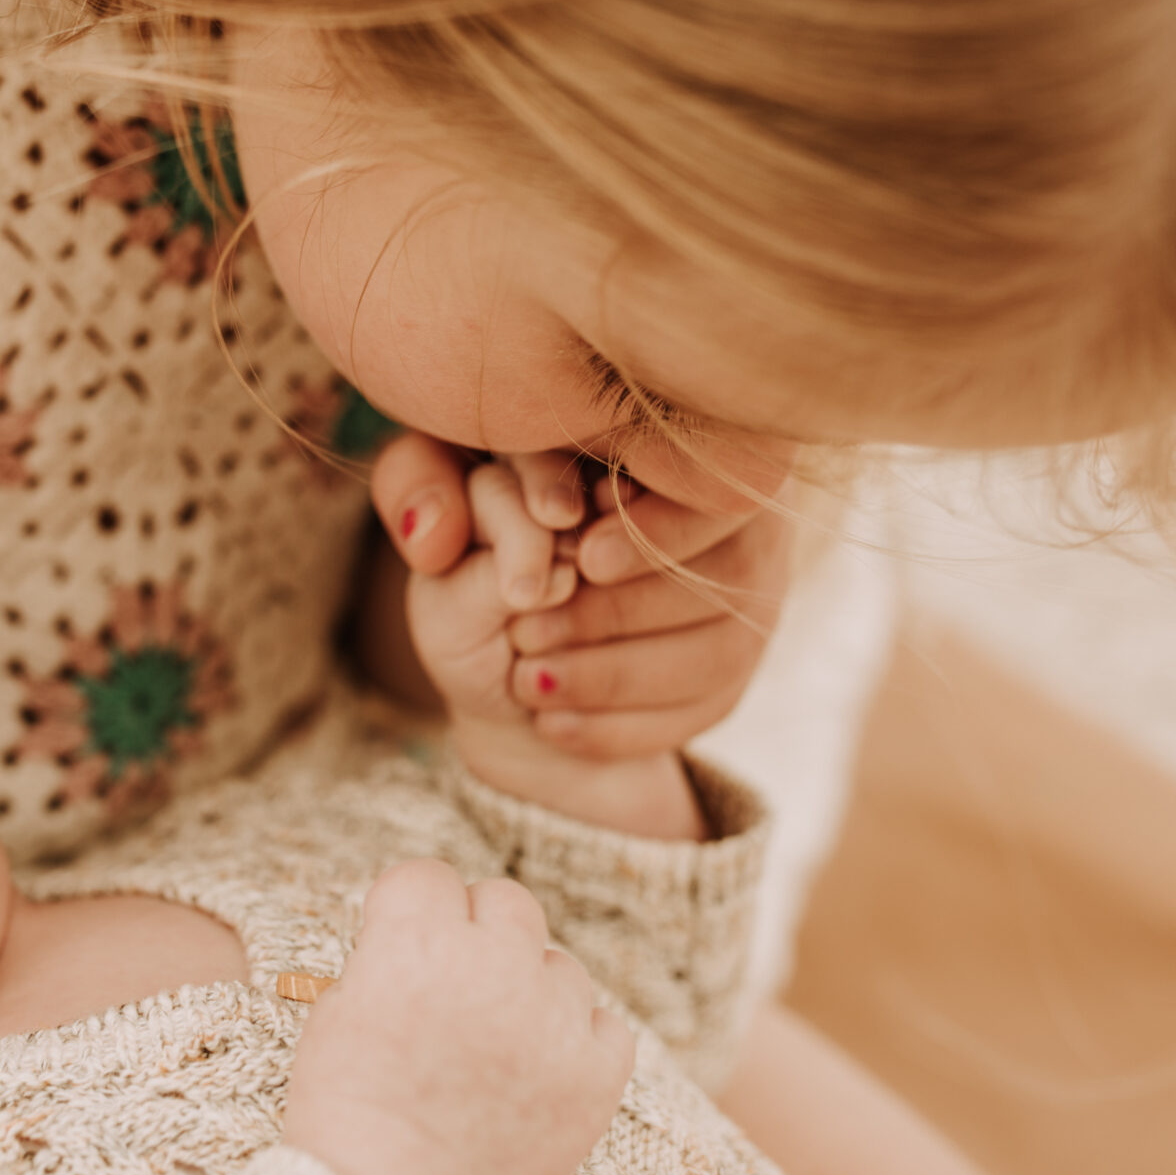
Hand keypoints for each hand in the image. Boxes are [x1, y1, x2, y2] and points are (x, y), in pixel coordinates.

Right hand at [281, 860, 634, 1174]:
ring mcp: (554, 1017)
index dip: (410, 911)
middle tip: (454, 990)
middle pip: (504, 901)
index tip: (401, 945)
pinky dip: (576, 1042)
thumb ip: (386, 958)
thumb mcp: (336, 1015)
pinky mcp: (599, 1071)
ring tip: (494, 1049)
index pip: (427, 877)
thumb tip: (418, 938)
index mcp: (417, 943)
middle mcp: (493, 965)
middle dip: (477, 934)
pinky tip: (538, 1076)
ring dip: (530, 989)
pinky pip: (604, 1023)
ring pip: (558, 963)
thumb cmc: (349, 1120)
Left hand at [374, 433, 789, 761]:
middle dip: (622, 613)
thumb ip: (421, 477)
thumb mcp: (435, 489)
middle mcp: (745, 519)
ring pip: (722, 651)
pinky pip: (708, 709)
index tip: (581, 562)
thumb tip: (437, 529)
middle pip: (733, 574)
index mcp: (684, 447)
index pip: (716, 486)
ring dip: (617, 676)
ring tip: (527, 684)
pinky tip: (551, 726)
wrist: (504, 630)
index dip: (658, 530)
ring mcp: (754, 599)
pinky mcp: (735, 670)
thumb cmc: (477, 522)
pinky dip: (624, 727)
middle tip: (527, 637)